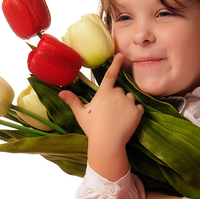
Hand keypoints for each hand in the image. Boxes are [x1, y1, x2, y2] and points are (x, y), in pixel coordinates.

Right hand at [60, 53, 143, 180]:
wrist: (107, 143)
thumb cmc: (92, 128)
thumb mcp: (80, 114)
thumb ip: (73, 101)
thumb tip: (61, 92)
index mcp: (104, 93)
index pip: (110, 74)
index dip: (115, 63)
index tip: (120, 54)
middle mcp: (117, 94)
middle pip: (120, 90)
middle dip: (116, 98)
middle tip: (110, 112)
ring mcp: (129, 102)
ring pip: (130, 98)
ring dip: (126, 104)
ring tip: (118, 117)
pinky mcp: (137, 111)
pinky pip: (138, 107)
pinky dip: (135, 112)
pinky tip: (127, 121)